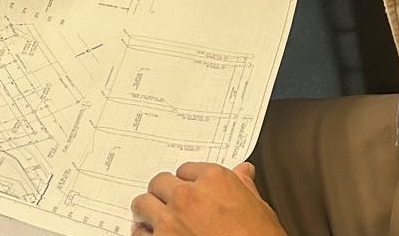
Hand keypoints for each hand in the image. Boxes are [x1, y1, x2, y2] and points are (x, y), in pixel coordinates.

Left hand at [130, 162, 286, 235]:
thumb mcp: (259, 208)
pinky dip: (143, 233)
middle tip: (168, 203)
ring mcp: (171, 220)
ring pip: (143, 203)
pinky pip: (139, 232)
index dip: (187, 182)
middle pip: (160, 182)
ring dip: (148, 210)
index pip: (185, 170)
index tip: (189, 190)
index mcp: (213, 180)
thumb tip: (244, 171)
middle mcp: (188, 195)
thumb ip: (244, 186)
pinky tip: (149, 235)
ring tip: (151, 217)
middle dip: (164, 193)